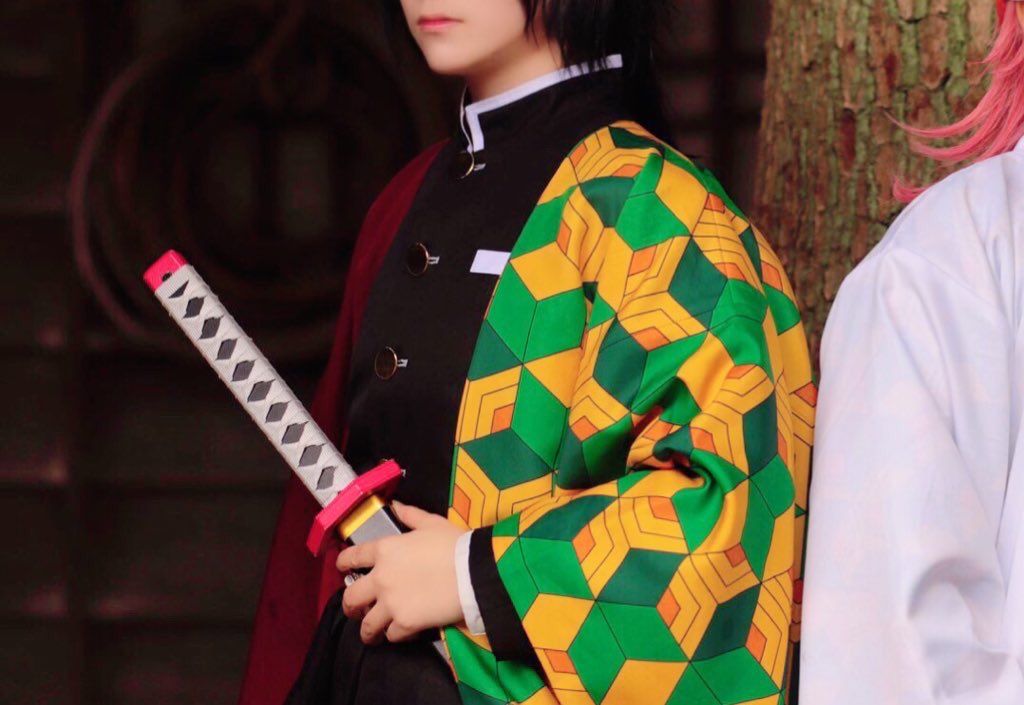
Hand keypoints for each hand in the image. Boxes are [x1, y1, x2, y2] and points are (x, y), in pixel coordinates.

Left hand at [337, 501, 465, 643]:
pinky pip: (391, 635)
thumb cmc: (454, 544)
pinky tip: (399, 633)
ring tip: (373, 634)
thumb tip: (396, 505)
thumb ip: (410, 515)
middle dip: (350, 606)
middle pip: (351, 597)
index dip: (343, 564)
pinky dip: (393, 635)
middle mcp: (380, 578)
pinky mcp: (405, 623)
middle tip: (356, 610)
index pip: (351, 557)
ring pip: (367, 624)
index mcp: (384, 550)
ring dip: (368, 629)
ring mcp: (390, 603)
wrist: (473, 571)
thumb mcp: (432, 523)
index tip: (342, 569)